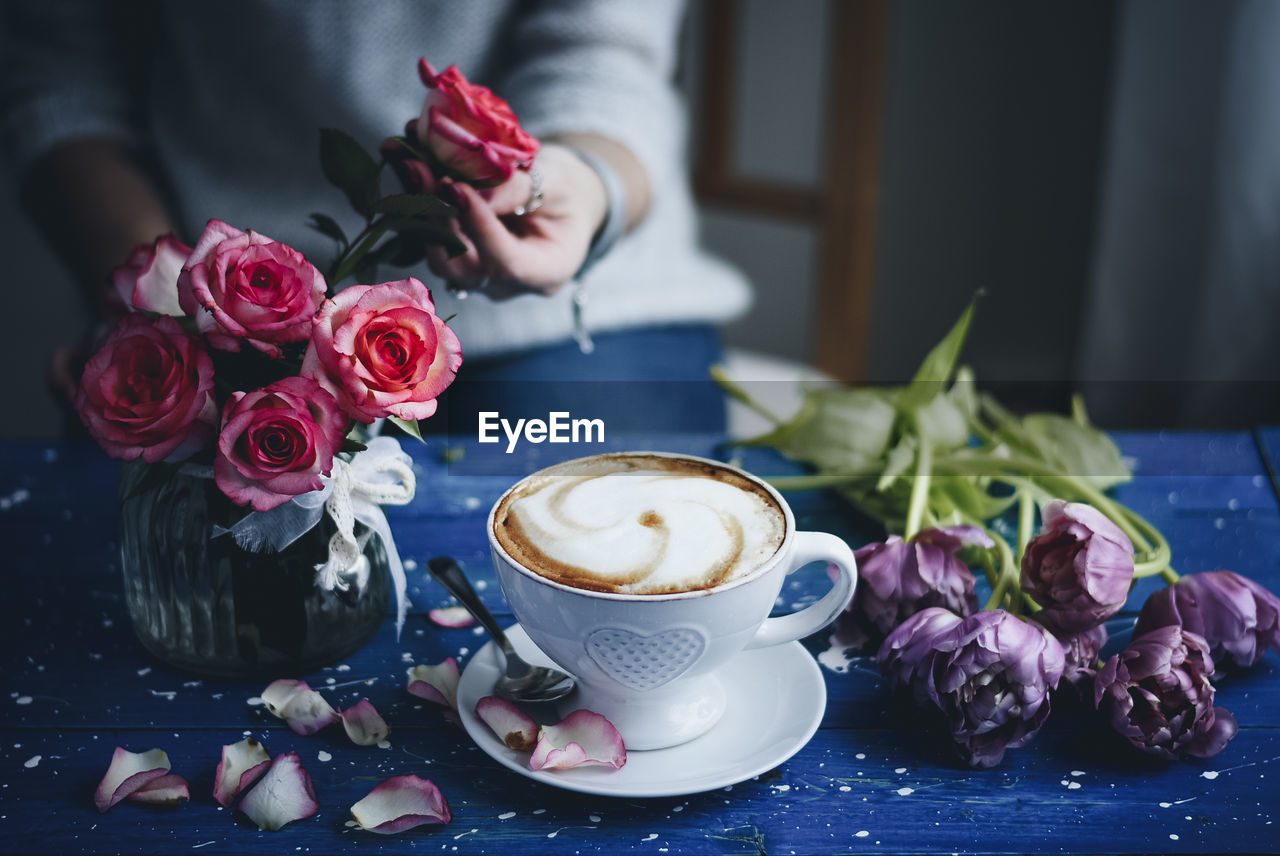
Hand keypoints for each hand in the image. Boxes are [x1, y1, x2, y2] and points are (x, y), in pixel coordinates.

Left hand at [426, 144, 607, 299]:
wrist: (562, 200)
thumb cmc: (568, 192)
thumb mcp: (558, 182)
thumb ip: (519, 187)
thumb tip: (469, 187)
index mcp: (546, 273)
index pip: (504, 262)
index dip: (477, 226)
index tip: (457, 186)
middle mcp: (507, 285)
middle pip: (463, 266)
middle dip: (439, 216)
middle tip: (419, 167)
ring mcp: (480, 277)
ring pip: (440, 255)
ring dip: (421, 209)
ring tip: (410, 162)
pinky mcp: (459, 261)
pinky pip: (433, 240)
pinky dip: (420, 205)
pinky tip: (409, 167)